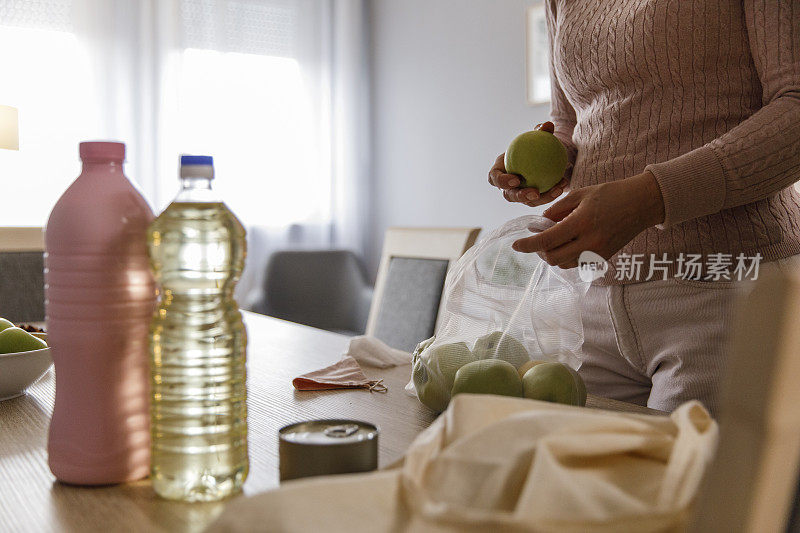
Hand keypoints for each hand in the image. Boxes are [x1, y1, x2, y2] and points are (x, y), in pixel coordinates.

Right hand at [488, 122, 567, 206]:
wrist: (540, 154)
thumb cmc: (531, 144)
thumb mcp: (536, 136)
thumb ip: (540, 131)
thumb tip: (547, 125)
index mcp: (499, 171)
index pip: (494, 178)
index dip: (502, 181)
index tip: (516, 179)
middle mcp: (507, 186)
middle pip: (509, 195)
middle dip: (521, 196)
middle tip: (535, 193)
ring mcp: (519, 194)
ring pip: (528, 200)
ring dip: (543, 198)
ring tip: (556, 190)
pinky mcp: (532, 198)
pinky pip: (541, 198)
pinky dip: (552, 192)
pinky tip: (563, 184)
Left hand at [512, 171, 664, 268]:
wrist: (643, 203)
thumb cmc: (611, 194)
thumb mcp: (581, 194)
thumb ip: (558, 209)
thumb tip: (540, 223)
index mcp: (581, 222)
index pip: (547, 240)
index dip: (528, 245)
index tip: (515, 245)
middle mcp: (590, 241)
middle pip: (553, 258)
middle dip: (539, 251)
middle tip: (537, 239)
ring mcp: (598, 252)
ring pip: (564, 263)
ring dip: (553, 254)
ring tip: (554, 239)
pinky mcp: (604, 257)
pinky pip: (577, 263)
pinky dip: (567, 257)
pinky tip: (568, 243)